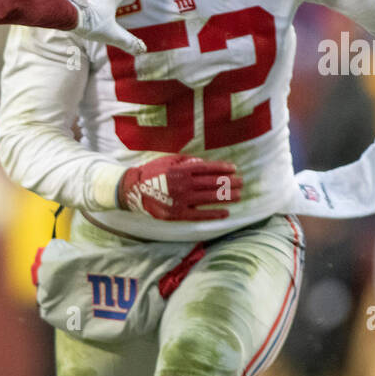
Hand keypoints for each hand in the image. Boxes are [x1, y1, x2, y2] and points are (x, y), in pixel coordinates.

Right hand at [117, 155, 241, 221]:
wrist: (133, 190)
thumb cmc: (152, 173)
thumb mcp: (168, 161)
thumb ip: (186, 161)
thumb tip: (204, 163)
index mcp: (181, 170)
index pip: (207, 168)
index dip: (222, 168)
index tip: (234, 169)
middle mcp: (183, 184)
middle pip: (212, 183)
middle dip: (229, 182)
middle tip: (241, 182)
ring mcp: (181, 200)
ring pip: (209, 198)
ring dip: (226, 196)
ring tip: (238, 195)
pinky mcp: (177, 214)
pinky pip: (200, 214)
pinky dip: (214, 213)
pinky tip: (225, 212)